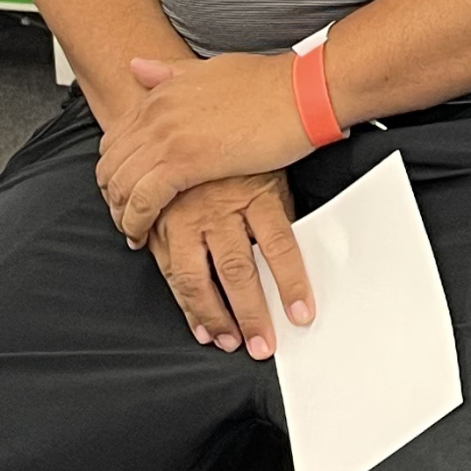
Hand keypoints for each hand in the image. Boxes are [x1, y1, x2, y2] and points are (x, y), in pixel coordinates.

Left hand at [97, 52, 311, 245]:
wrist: (299, 93)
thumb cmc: (267, 85)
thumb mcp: (209, 70)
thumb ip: (169, 72)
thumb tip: (137, 67)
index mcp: (161, 94)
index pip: (115, 139)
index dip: (114, 169)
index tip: (123, 189)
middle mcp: (156, 113)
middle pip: (110, 164)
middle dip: (111, 195)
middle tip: (123, 216)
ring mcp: (168, 136)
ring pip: (119, 184)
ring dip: (120, 213)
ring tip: (132, 232)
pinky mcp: (185, 162)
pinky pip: (143, 199)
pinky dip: (136, 221)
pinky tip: (143, 234)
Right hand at [148, 172, 312, 358]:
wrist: (180, 127)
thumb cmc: (234, 156)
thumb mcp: (269, 173)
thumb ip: (279, 212)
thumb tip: (309, 253)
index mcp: (254, 194)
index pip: (279, 245)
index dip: (292, 283)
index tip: (301, 314)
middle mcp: (217, 208)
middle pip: (237, 269)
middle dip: (251, 313)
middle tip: (263, 343)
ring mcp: (184, 218)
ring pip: (198, 277)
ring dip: (215, 316)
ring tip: (231, 341)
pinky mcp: (160, 226)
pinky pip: (172, 272)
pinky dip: (186, 304)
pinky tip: (200, 326)